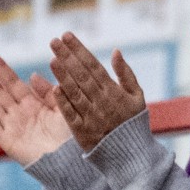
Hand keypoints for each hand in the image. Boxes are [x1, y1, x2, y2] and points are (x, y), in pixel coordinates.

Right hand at [0, 53, 70, 165]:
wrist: (72, 160)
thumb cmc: (72, 135)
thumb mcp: (63, 107)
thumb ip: (48, 92)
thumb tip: (33, 75)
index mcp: (34, 104)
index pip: (13, 82)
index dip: (1, 68)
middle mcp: (20, 114)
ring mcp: (12, 126)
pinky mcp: (7, 141)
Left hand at [47, 34, 146, 150]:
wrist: (130, 153)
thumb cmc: (132, 121)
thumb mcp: (137, 96)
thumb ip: (126, 74)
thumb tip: (116, 51)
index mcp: (114, 91)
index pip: (94, 66)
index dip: (79, 50)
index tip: (67, 36)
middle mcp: (102, 101)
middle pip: (82, 75)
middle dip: (67, 56)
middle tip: (54, 41)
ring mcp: (91, 116)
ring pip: (75, 92)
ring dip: (63, 74)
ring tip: (52, 58)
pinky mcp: (82, 131)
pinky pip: (71, 114)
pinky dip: (64, 101)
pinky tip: (54, 87)